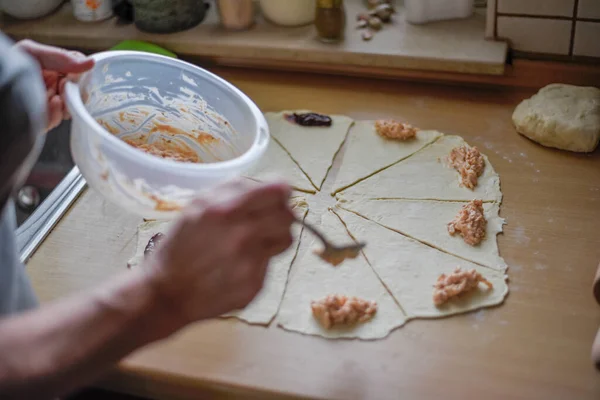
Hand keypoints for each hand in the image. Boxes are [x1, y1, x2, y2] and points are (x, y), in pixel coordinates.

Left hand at [15, 40, 94, 130]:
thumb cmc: (7, 67)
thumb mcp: (32, 53)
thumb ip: (62, 57)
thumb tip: (91, 63)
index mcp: (51, 70)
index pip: (77, 72)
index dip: (81, 74)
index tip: (79, 73)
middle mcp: (52, 87)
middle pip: (79, 92)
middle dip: (77, 90)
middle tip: (66, 84)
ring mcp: (48, 105)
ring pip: (72, 107)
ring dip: (69, 101)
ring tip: (59, 94)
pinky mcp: (43, 120)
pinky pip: (58, 119)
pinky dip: (59, 112)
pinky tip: (53, 103)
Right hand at [143, 179, 294, 326]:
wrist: (167, 290)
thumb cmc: (181, 243)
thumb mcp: (199, 203)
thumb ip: (236, 189)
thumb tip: (276, 186)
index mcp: (226, 210)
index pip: (278, 192)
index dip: (281, 190)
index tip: (278, 193)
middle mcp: (242, 236)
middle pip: (289, 216)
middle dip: (281, 213)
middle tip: (267, 218)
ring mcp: (250, 263)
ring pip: (286, 240)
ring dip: (274, 236)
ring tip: (252, 240)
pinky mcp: (254, 285)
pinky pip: (270, 264)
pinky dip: (258, 261)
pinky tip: (237, 264)